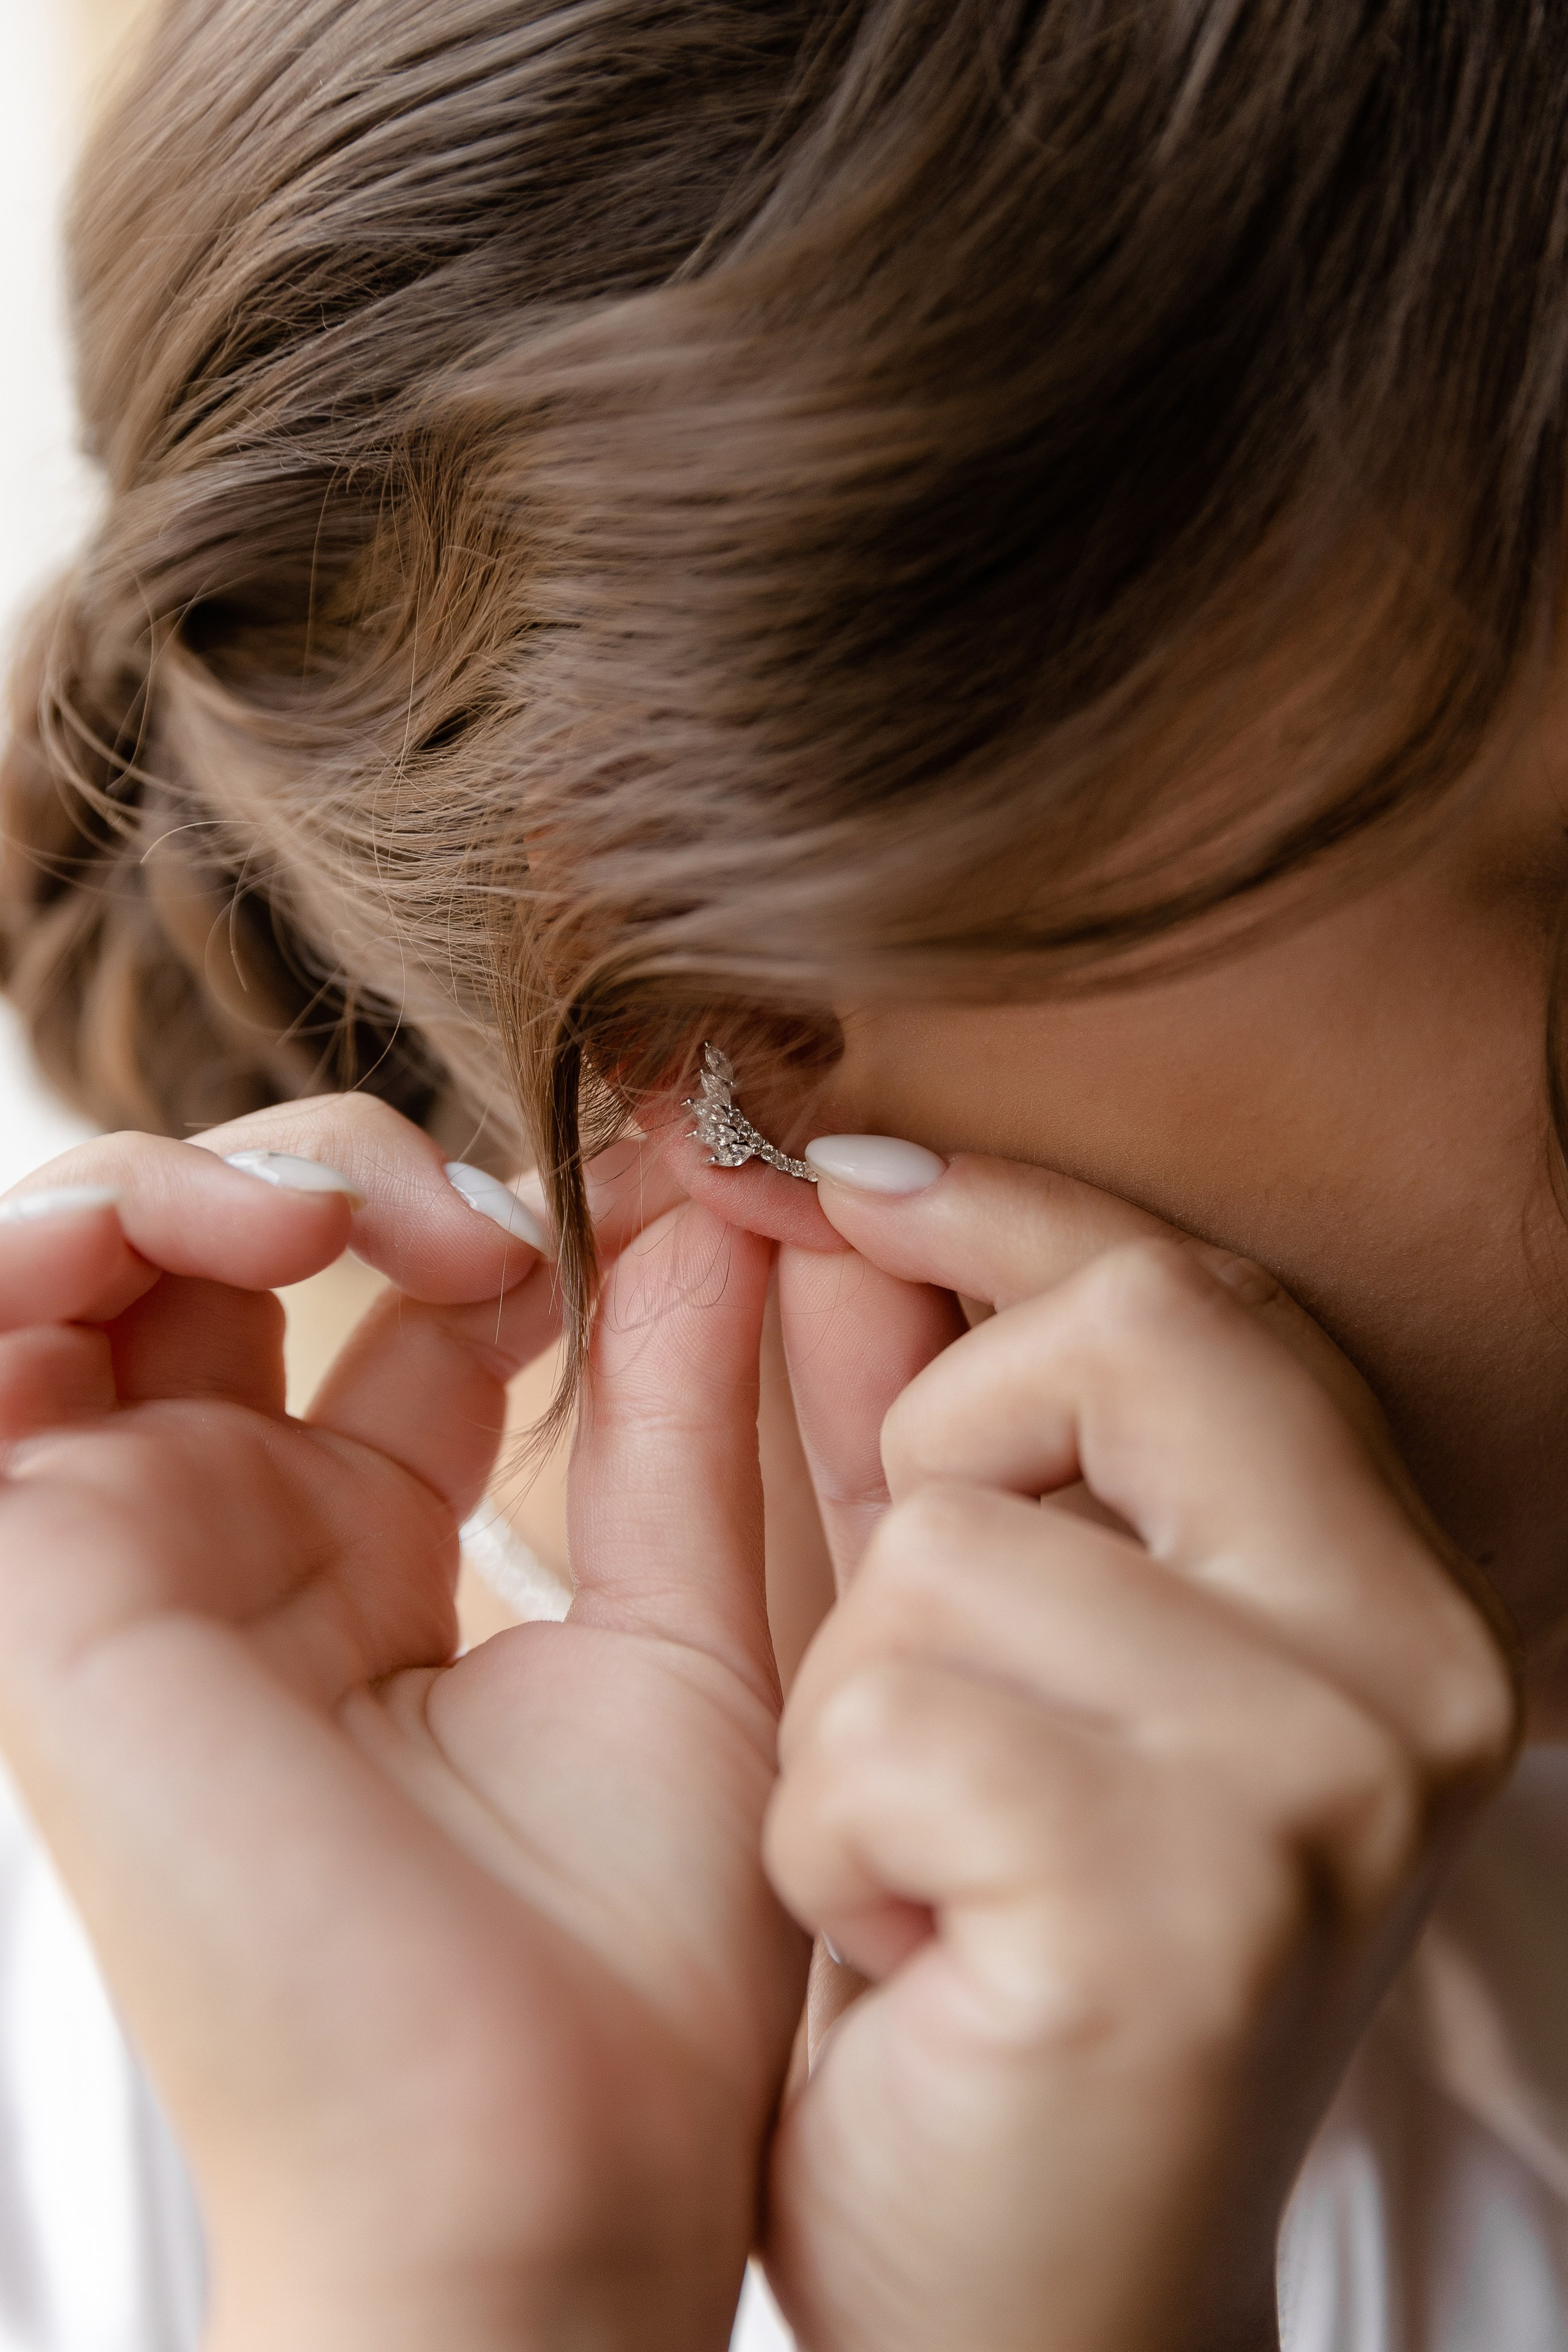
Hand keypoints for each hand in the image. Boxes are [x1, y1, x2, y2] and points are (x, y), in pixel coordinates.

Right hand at [0, 1099, 804, 2351]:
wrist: (546, 2176)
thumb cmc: (632, 1965)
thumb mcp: (683, 1628)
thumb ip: (672, 1415)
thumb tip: (702, 1218)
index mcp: (373, 1559)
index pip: (388, 1309)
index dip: (480, 1220)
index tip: (605, 1219)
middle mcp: (237, 1545)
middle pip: (228, 1261)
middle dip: (335, 1175)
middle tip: (478, 1218)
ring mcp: (131, 1557)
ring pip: (90, 1275)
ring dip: (199, 1182)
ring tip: (334, 1210)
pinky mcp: (48, 1588)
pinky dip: (61, 1242)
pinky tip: (219, 1227)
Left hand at [758, 1153, 1516, 2351]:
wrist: (1039, 2309)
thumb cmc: (997, 1955)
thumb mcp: (980, 1658)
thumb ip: (936, 1430)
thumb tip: (855, 1205)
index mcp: (1383, 1590)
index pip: (1194, 1295)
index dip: (1004, 1210)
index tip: (845, 1173)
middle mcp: (1411, 1662)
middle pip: (1123, 1335)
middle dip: (944, 1460)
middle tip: (935, 1656)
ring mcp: (1320, 1785)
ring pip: (944, 1553)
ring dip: (856, 1714)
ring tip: (929, 1863)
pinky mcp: (1189, 1909)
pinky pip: (883, 1733)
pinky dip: (832, 1843)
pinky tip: (911, 1952)